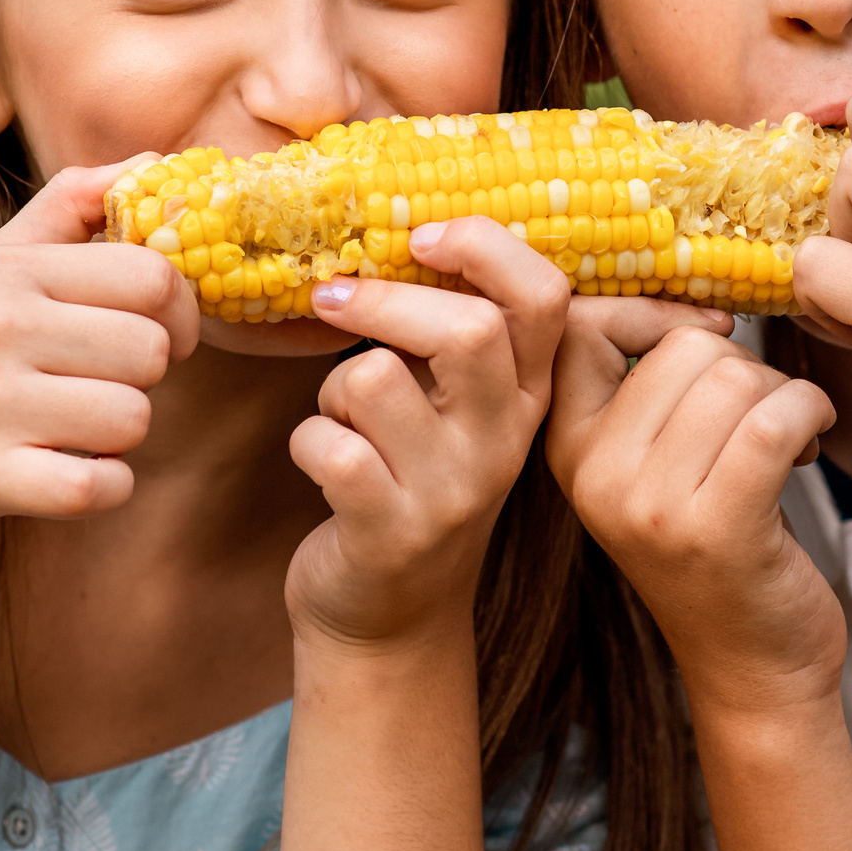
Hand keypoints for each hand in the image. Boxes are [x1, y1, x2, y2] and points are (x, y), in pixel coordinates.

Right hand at [0, 159, 197, 560]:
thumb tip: (154, 162)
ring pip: (132, 418)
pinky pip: (99, 485)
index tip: (162, 333)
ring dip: (119, 436)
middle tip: (100, 384)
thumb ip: (67, 210)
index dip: (177, 310)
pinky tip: (74, 473)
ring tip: (73, 427)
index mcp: (3, 272)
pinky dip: (106, 487)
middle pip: (150, 350)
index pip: (149, 276)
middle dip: (142, 377)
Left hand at [281, 217, 565, 651]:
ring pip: (377, 381)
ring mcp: (452, 493)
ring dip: (334, 387)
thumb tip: (402, 230)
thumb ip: (453, 334)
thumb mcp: (460, 411)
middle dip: (383, 302)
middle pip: (468, 331)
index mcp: (526, 395)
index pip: (543, 297)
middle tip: (332, 298)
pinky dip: (308, 440)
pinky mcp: (390, 532)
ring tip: (340, 415)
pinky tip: (322, 463)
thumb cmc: (414, 483)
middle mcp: (502, 441)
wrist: (393, 620)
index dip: (484, 248)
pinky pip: (329, 447)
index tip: (420, 237)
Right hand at [545, 300, 845, 714]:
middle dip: (742, 366)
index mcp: (565, 445)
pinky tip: (814, 440)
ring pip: (732, 377)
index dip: (652, 311)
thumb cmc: (718, 544)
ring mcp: (648, 506)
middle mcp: (592, 474)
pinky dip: (810, 413)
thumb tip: (672, 282)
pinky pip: (771, 419)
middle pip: (680, 345)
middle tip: (761, 414)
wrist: (756, 665)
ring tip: (787, 436)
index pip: (580, 324)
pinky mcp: (714, 529)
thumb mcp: (648, 463)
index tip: (710, 338)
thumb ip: (638, 383)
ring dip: (782, 395)